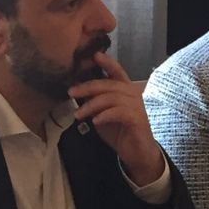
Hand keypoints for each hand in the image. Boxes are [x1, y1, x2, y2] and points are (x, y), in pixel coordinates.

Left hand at [69, 52, 165, 185]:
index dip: (107, 62)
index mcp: (125, 90)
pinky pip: (119, 112)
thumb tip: (75, 90)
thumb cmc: (119, 131)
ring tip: (78, 114)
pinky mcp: (138, 119)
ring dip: (91, 105)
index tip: (94, 55)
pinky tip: (95, 122)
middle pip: (109, 84)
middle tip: (70, 91)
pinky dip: (104, 115)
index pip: (117, 71)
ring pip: (112, 98)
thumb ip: (93, 102)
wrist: (136, 153)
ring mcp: (137, 106)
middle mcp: (133, 94)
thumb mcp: (101, 114)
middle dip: (87, 86)